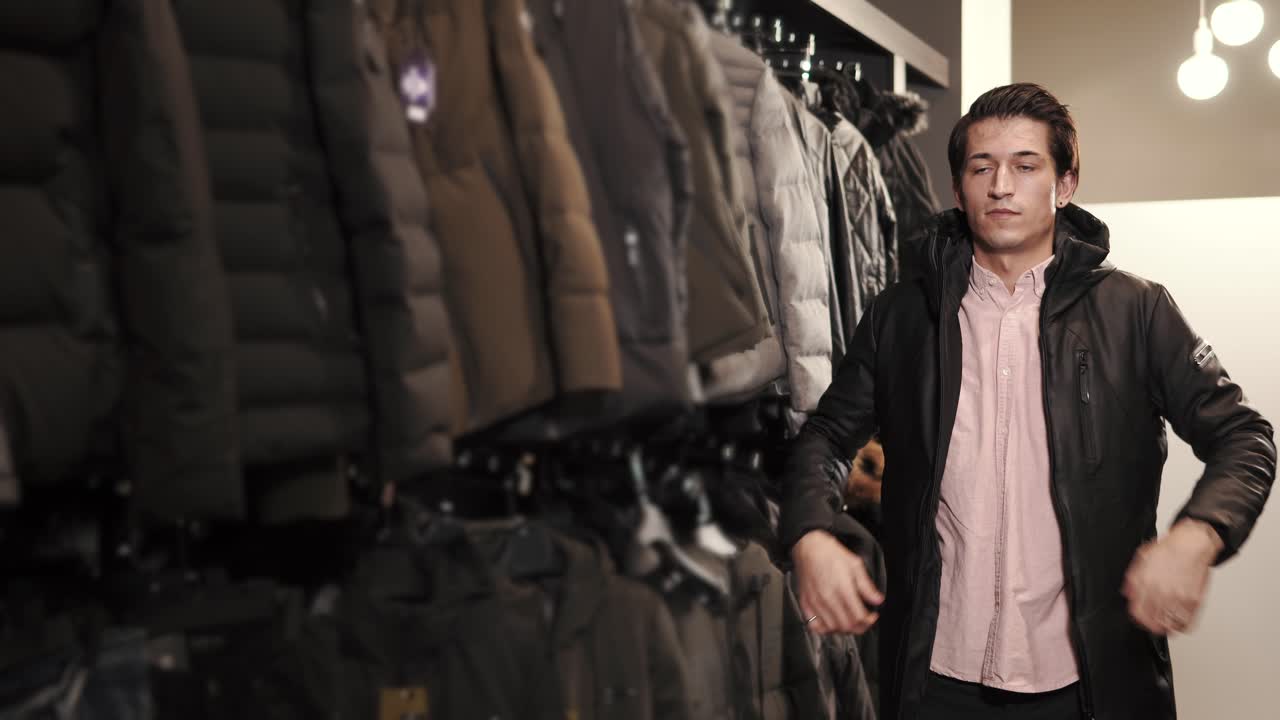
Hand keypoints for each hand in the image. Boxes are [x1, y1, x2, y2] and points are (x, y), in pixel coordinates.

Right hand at [792, 530, 883, 634]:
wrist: (808, 546)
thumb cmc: (829, 553)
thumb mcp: (855, 564)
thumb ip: (866, 585)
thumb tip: (877, 599)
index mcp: (842, 588)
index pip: (858, 616)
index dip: (869, 620)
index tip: (872, 615)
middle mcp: (827, 597)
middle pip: (846, 626)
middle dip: (859, 627)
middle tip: (864, 621)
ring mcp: (815, 602)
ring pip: (832, 628)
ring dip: (843, 629)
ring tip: (849, 622)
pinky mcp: (806, 603)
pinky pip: (814, 625)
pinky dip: (824, 629)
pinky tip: (831, 623)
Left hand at [1122, 519, 1222, 635]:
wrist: (1191, 544)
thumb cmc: (1168, 549)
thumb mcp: (1142, 560)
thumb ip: (1133, 579)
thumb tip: (1128, 594)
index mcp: (1145, 582)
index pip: (1137, 610)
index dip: (1138, 618)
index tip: (1140, 620)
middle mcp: (1160, 592)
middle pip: (1152, 621)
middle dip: (1151, 625)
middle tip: (1153, 625)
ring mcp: (1177, 597)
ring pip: (1169, 625)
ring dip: (1166, 628)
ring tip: (1166, 627)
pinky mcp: (1193, 600)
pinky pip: (1186, 622)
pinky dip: (1182, 626)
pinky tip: (1180, 624)